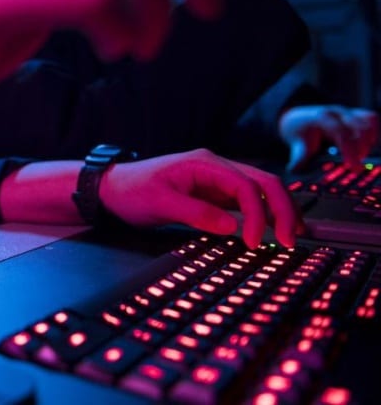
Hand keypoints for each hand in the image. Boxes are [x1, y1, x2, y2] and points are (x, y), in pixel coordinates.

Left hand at [102, 149, 301, 247]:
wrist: (112, 188)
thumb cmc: (131, 191)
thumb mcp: (159, 204)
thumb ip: (196, 213)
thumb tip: (233, 227)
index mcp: (204, 163)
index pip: (245, 185)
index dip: (257, 214)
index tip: (254, 242)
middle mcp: (215, 167)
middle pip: (263, 182)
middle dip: (282, 209)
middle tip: (292, 239)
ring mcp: (216, 179)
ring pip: (260, 190)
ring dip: (279, 210)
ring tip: (294, 234)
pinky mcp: (214, 193)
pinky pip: (247, 200)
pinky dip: (264, 213)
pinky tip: (275, 228)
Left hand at [279, 104, 378, 170]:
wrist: (297, 117)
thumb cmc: (299, 130)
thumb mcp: (296, 143)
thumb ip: (299, 157)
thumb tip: (295, 169)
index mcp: (321, 117)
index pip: (341, 132)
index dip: (350, 150)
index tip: (354, 167)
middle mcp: (337, 112)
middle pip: (359, 127)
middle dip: (362, 149)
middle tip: (356, 166)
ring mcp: (347, 111)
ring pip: (368, 120)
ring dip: (369, 141)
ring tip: (361, 156)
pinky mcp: (355, 114)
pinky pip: (372, 119)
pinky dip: (374, 133)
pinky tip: (368, 146)